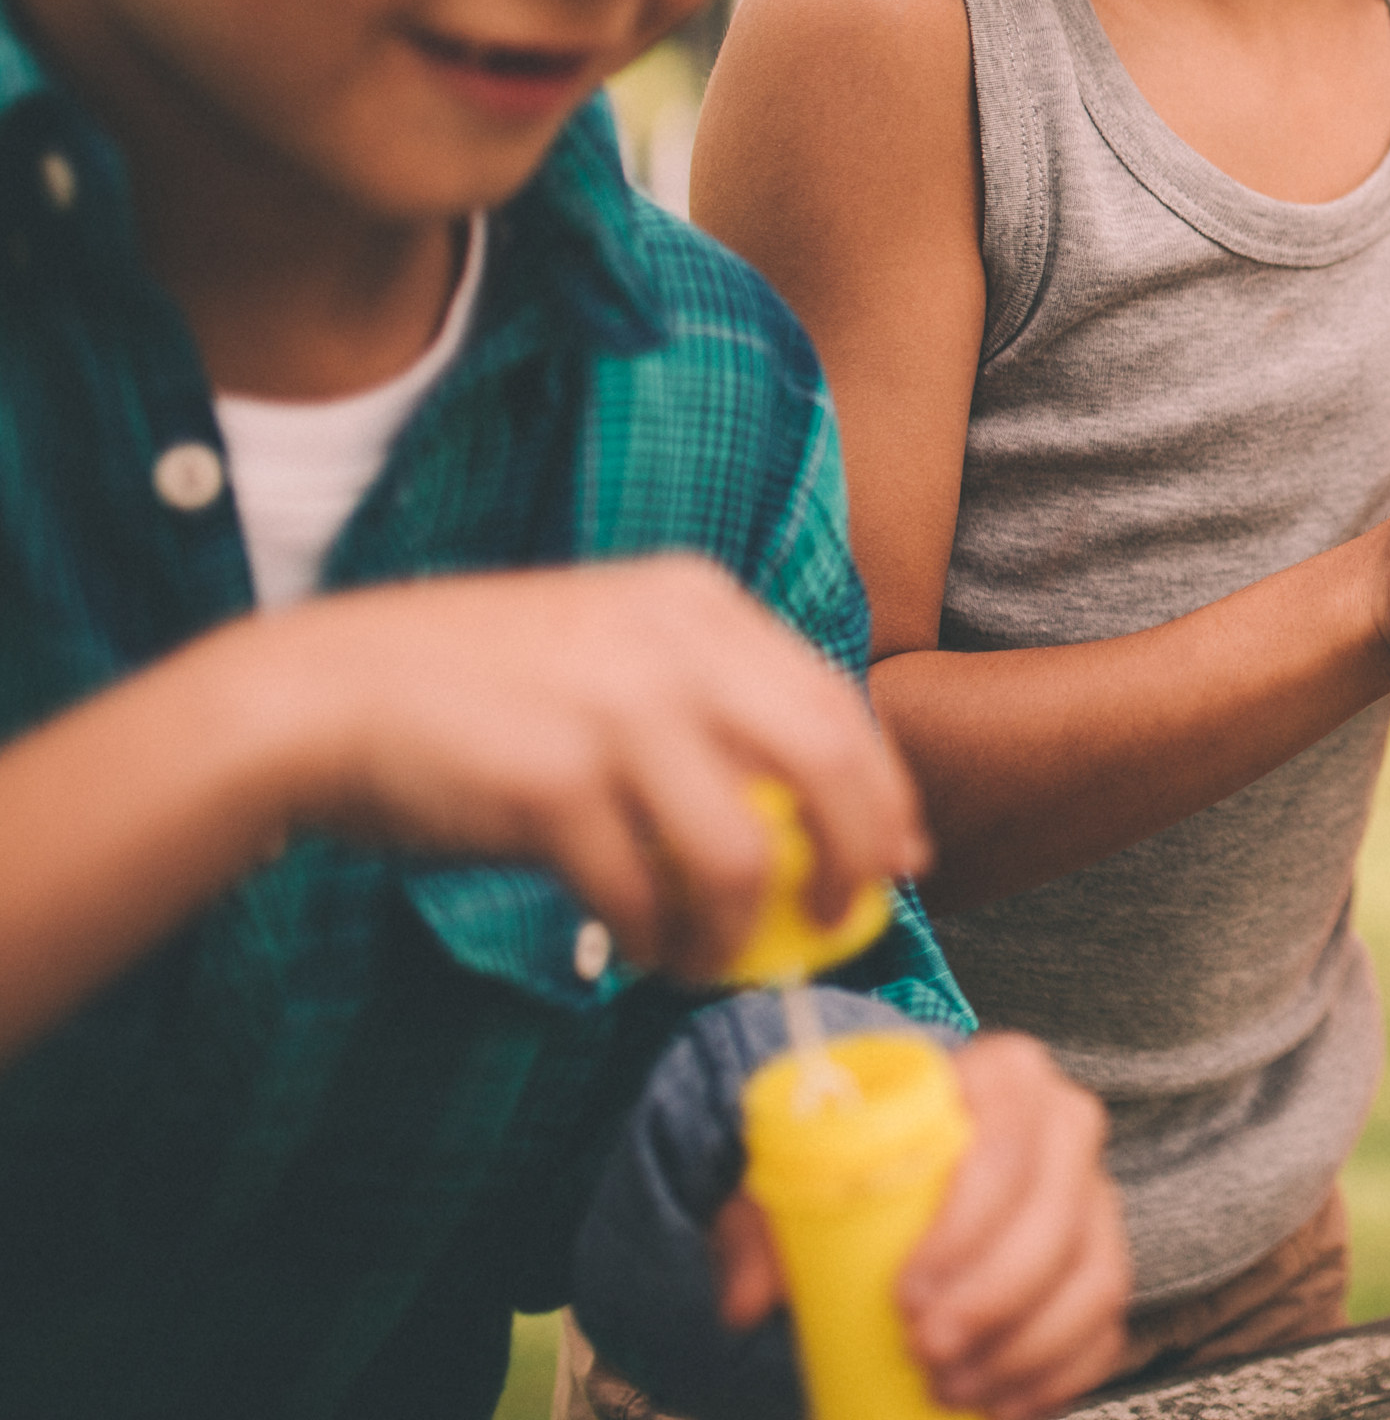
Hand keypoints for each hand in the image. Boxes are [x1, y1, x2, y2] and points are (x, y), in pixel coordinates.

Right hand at [220, 559, 922, 980]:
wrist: (322, 694)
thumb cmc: (474, 691)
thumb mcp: (610, 653)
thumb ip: (706, 708)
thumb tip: (808, 815)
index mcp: (697, 603)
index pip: (836, 701)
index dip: (882, 788)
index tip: (898, 854)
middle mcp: (674, 643)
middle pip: (827, 764)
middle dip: (854, 857)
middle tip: (839, 920)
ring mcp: (615, 708)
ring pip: (743, 849)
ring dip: (738, 925)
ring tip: (709, 955)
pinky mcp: (554, 782)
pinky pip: (642, 890)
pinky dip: (652, 935)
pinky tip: (636, 944)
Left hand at [712, 1033, 1129, 1419]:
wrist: (901, 1176)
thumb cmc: (851, 1174)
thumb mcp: (792, 1186)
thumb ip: (757, 1235)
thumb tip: (747, 1303)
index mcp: (1002, 1078)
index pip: (1005, 1145)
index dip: (965, 1228)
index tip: (903, 1297)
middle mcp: (1066, 1126)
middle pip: (1057, 1218)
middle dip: (994, 1300)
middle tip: (924, 1353)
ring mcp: (1096, 1197)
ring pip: (1095, 1277)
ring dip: (1026, 1349)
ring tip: (952, 1387)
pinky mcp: (1104, 1260)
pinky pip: (1105, 1327)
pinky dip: (1060, 1377)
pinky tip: (1002, 1406)